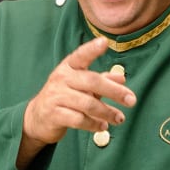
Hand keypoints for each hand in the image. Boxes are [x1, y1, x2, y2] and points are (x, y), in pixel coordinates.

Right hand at [18, 37, 135, 166]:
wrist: (37, 117)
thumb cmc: (65, 96)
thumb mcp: (81, 85)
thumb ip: (101, 80)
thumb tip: (122, 78)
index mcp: (68, 67)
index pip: (80, 55)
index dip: (92, 49)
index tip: (104, 42)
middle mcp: (61, 78)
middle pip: (92, 82)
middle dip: (114, 91)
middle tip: (131, 100)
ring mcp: (56, 97)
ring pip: (88, 104)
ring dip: (107, 112)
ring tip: (120, 118)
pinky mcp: (54, 115)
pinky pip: (79, 120)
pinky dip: (94, 124)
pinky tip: (103, 127)